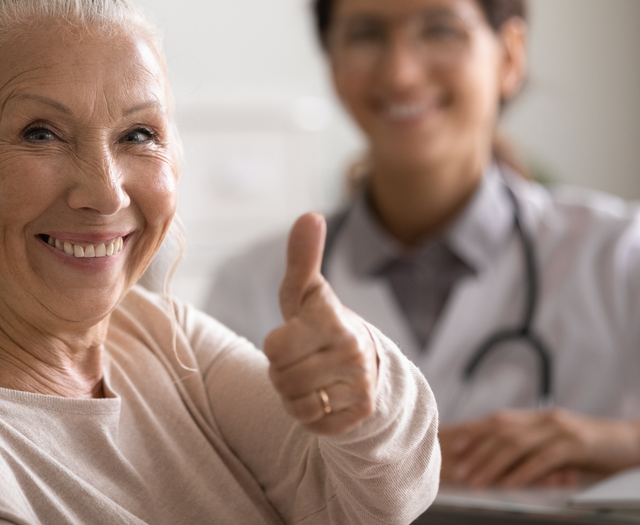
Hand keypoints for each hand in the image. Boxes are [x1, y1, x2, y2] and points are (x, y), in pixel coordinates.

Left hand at [264, 212, 378, 434]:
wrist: (364, 362)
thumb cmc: (320, 323)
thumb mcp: (307, 292)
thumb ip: (302, 257)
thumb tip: (310, 215)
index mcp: (334, 322)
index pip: (275, 345)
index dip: (275, 344)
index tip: (291, 337)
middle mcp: (352, 353)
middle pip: (281, 377)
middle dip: (281, 372)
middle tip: (300, 360)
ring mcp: (359, 386)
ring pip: (296, 403)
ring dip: (293, 395)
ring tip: (309, 378)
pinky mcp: (360, 414)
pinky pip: (313, 424)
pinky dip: (309, 415)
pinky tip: (322, 397)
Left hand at [439, 408, 639, 487]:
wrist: (638, 444)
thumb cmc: (597, 450)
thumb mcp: (562, 447)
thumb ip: (536, 449)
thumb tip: (506, 462)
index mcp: (539, 418)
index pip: (498, 422)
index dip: (473, 433)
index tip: (451, 446)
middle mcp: (545, 419)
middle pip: (501, 431)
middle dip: (475, 449)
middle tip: (456, 467)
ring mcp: (560, 430)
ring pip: (517, 444)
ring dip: (492, 462)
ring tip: (475, 479)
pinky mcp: (576, 444)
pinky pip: (542, 459)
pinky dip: (522, 471)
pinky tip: (508, 484)